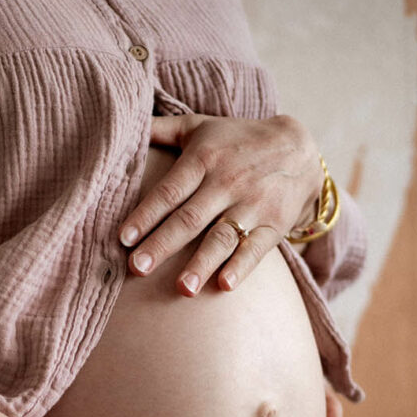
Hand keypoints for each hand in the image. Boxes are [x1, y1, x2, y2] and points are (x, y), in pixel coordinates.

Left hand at [118, 112, 323, 295]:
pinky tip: (224, 285)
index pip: (169, 191)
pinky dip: (241, 267)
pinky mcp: (273, 224)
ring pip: (222, 237)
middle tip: (137, 269)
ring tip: (182, 289)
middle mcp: (226, 183)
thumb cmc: (235, 141)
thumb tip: (118, 127)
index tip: (123, 238)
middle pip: (190, 218)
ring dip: (201, 264)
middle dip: (162, 245)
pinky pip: (256, 249)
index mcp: (203, 159)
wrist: (298, 148)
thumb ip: (160, 129)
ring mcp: (252, 205)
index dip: (146, 214)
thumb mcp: (199, 126)